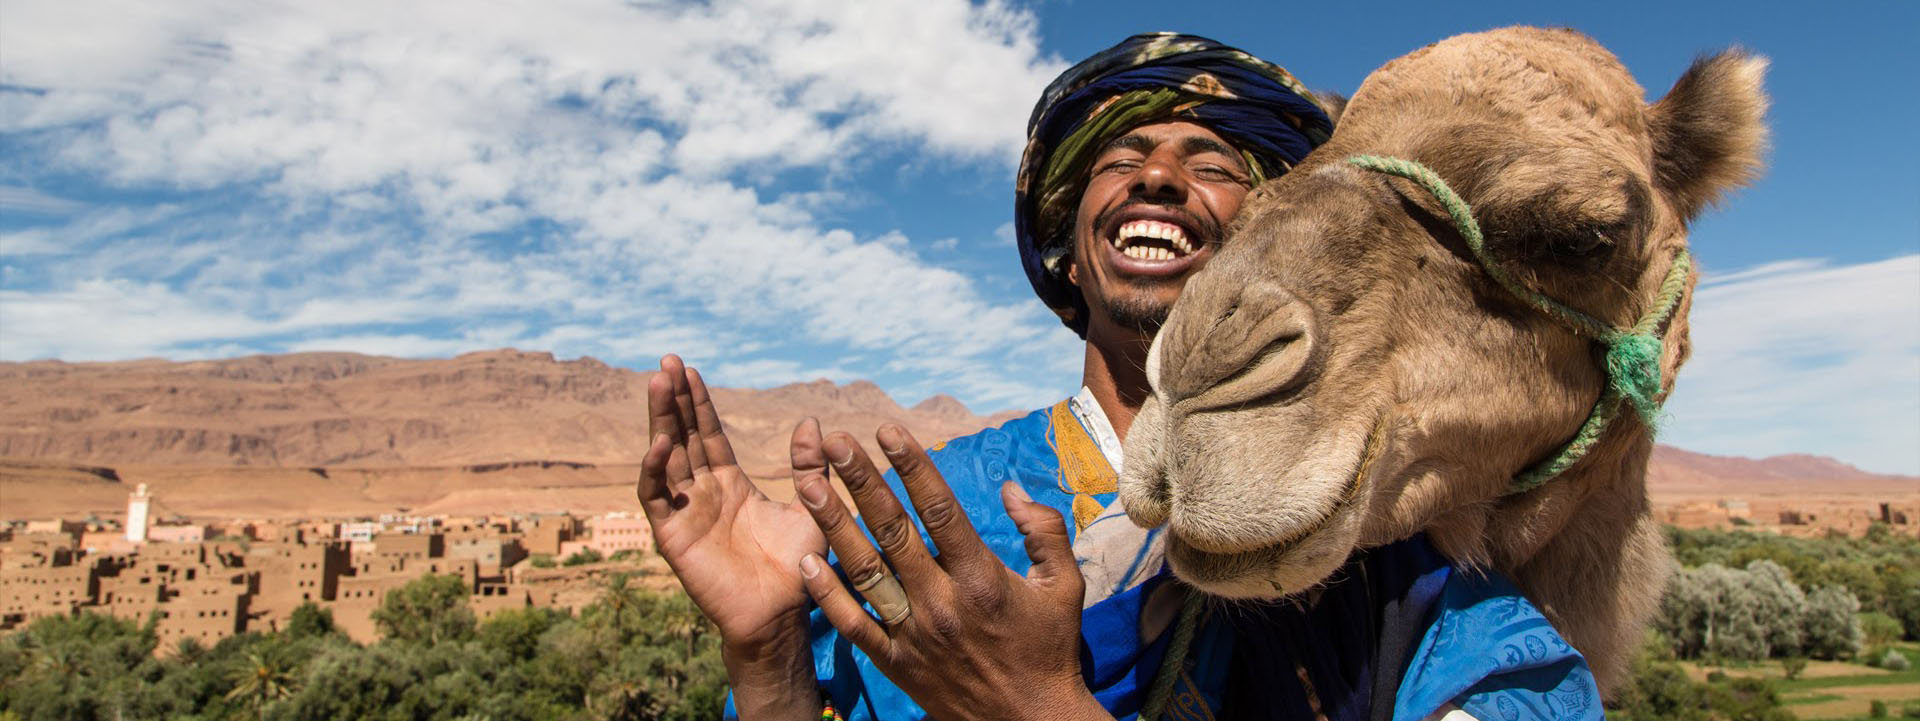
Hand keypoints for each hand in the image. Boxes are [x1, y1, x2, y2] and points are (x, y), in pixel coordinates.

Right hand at [637, 355, 824, 715]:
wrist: (781, 613)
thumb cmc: (796, 566)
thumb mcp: (809, 506)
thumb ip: (808, 467)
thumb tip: (812, 423)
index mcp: (729, 485)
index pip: (708, 435)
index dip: (697, 403)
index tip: (688, 369)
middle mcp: (701, 494)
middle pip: (683, 437)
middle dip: (672, 400)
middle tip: (666, 362)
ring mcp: (683, 514)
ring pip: (666, 458)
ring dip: (660, 421)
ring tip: (658, 383)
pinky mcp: (672, 536)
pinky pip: (657, 498)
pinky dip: (654, 470)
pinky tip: (660, 442)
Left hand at [789, 423, 1109, 720]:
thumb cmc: (1050, 648)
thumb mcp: (1065, 585)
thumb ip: (1044, 530)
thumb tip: (1011, 487)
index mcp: (981, 578)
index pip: (940, 510)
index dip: (913, 466)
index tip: (889, 430)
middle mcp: (941, 602)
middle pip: (892, 531)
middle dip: (861, 482)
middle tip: (834, 443)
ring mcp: (914, 634)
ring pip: (864, 571)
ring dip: (834, 525)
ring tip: (808, 485)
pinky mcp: (895, 663)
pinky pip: (853, 625)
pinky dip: (827, 594)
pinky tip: (806, 560)